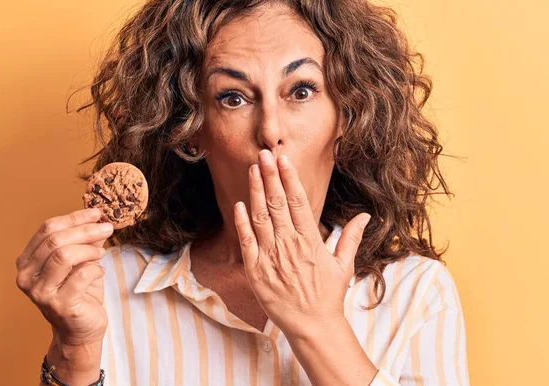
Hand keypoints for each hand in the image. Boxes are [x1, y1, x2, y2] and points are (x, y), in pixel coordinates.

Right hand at [16, 208, 112, 346]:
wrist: (80, 330)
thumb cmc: (79, 293)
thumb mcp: (80, 261)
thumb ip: (84, 240)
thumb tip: (98, 216)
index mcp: (27, 261)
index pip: (47, 229)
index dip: (74, 218)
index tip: (97, 213)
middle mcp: (27, 276)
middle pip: (55, 240)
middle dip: (86, 230)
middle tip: (107, 228)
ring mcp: (40, 292)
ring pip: (64, 255)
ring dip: (89, 249)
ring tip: (101, 253)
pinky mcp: (59, 305)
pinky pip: (81, 275)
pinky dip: (95, 269)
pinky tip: (99, 272)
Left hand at [233, 149, 370, 337]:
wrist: (312, 326)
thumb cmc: (328, 295)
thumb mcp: (344, 265)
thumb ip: (351, 237)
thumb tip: (364, 215)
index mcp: (310, 241)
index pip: (298, 201)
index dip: (289, 177)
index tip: (283, 158)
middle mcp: (289, 245)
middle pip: (277, 203)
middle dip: (270, 176)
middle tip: (263, 153)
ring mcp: (271, 257)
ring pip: (260, 217)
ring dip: (255, 192)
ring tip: (252, 170)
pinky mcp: (256, 271)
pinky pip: (247, 242)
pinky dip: (242, 223)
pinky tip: (239, 205)